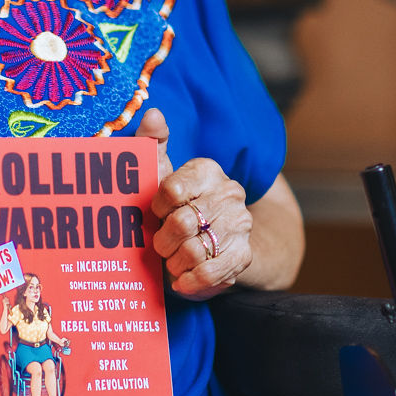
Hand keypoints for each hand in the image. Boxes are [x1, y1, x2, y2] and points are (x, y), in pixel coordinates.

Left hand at [142, 108, 250, 300]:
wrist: (217, 244)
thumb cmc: (179, 208)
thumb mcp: (162, 177)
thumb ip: (152, 144)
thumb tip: (153, 113)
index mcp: (206, 170)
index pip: (171, 189)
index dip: (156, 208)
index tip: (155, 213)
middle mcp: (229, 193)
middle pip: (181, 223)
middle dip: (162, 241)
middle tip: (160, 244)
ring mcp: (240, 225)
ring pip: (193, 250)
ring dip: (174, 262)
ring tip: (172, 261)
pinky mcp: (243, 256)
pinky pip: (212, 273)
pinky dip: (191, 281)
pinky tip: (181, 281)